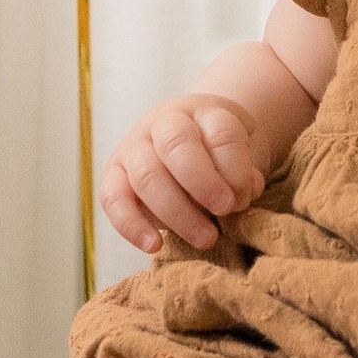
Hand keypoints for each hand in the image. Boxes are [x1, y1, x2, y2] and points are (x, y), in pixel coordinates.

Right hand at [99, 94, 264, 252]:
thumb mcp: (241, 154)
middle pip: (176, 145)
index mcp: (201, 112)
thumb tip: (239, 196)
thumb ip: (243, 174)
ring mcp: (133, 147)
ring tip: (206, 238)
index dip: (235, 167)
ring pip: (146, 175)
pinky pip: (113, 199)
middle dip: (203, 183)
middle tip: (225, 210)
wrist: (189, 146)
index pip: (220, 133)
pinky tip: (154, 245)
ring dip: (178, 213)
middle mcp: (162, 123)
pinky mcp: (113, 175)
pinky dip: (131, 225)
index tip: (244, 196)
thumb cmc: (219, 154)